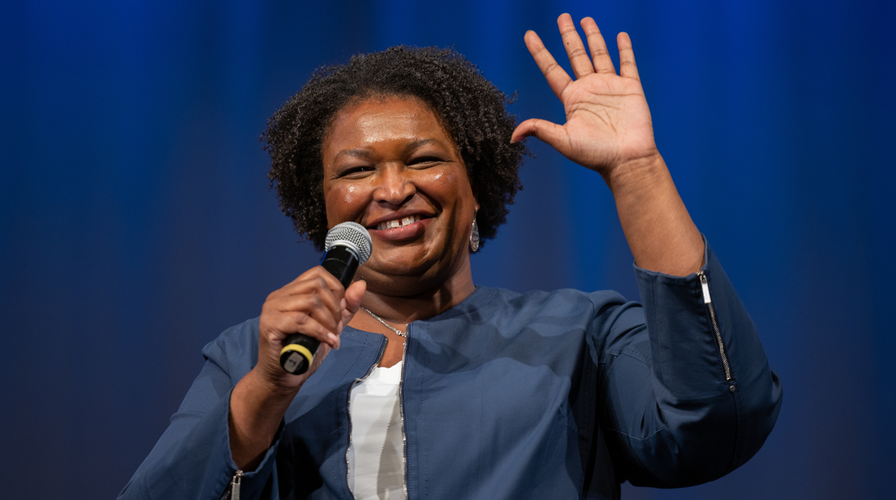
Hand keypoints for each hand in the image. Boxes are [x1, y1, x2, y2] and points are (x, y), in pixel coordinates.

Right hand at [255, 267, 366, 390]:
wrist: (282, 378)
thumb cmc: (303, 352)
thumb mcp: (331, 326)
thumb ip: (346, 307)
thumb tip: (360, 285)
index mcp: (291, 292)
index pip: (318, 273)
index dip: (336, 289)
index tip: (339, 312)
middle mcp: (279, 295)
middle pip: (317, 285)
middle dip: (334, 308)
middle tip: (336, 328)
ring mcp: (272, 308)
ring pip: (312, 302)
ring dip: (329, 321)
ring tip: (331, 336)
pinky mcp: (270, 324)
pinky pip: (302, 320)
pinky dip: (320, 332)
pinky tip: (328, 342)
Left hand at [512, 14, 658, 180]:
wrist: (627, 161)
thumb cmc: (596, 155)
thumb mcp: (563, 140)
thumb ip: (540, 130)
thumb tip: (512, 136)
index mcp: (572, 98)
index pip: (552, 70)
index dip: (540, 52)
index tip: (529, 35)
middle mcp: (589, 89)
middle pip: (575, 56)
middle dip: (568, 36)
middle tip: (562, 17)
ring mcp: (609, 87)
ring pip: (599, 55)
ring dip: (593, 37)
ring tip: (585, 20)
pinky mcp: (630, 88)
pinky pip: (627, 64)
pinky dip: (624, 50)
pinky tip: (619, 36)